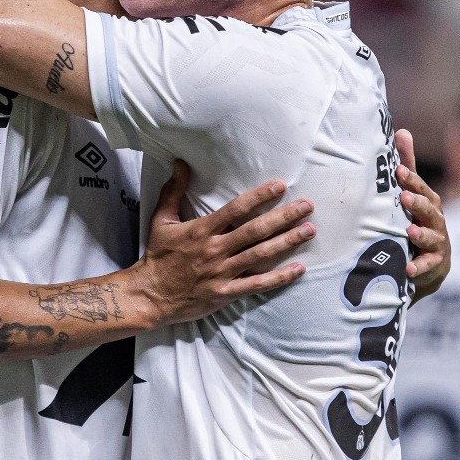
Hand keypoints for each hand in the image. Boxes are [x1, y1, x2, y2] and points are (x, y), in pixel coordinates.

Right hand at [134, 161, 311, 325]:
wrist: (150, 295)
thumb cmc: (158, 256)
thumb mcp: (161, 220)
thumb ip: (174, 191)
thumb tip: (180, 163)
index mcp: (202, 230)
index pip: (236, 209)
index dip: (260, 197)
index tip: (280, 186)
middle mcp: (215, 249)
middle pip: (256, 230)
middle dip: (284, 217)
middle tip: (307, 206)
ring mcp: (222, 272)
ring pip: (261, 255)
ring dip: (288, 242)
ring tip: (309, 230)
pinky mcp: (226, 293)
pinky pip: (257, 284)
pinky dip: (280, 278)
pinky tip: (299, 269)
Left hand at [394, 129, 450, 302]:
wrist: (430, 260)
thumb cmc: (417, 218)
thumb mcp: (412, 193)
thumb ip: (407, 165)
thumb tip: (401, 131)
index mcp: (428, 201)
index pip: (420, 187)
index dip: (411, 179)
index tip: (398, 170)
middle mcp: (435, 220)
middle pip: (428, 209)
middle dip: (417, 203)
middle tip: (403, 197)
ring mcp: (436, 242)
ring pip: (430, 236)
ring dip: (420, 234)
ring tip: (409, 231)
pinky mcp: (434, 263)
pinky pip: (427, 266)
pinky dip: (418, 267)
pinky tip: (408, 269)